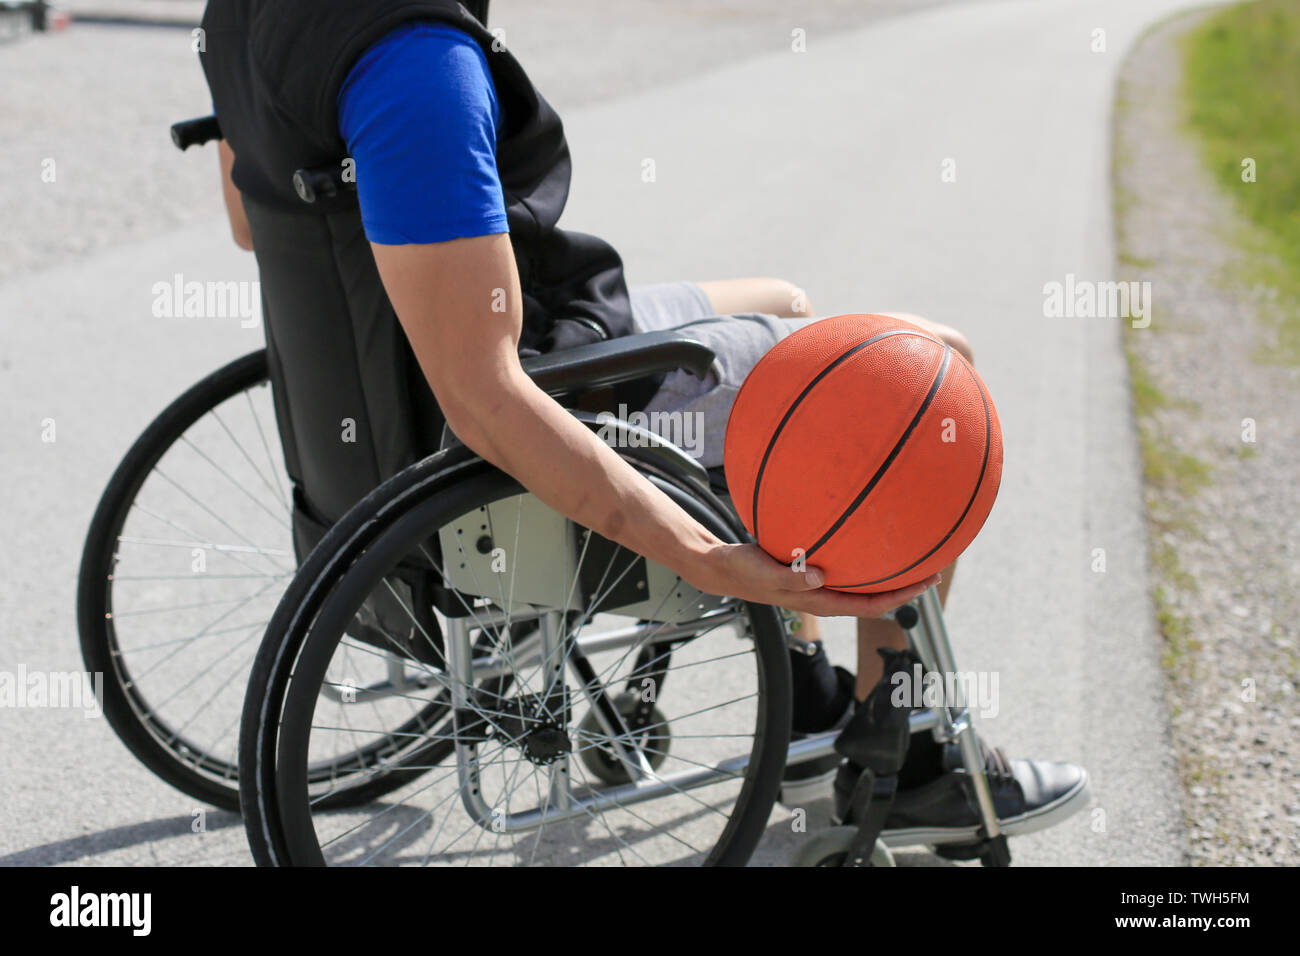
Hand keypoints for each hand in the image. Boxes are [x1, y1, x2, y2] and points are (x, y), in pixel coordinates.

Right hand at [680, 542, 939, 617]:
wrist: (720, 565)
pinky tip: (864, 531)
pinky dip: (859, 551)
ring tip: (908, 551)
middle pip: (873, 594)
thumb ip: (791, 578)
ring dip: (885, 570)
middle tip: (932, 566)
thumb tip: (821, 577)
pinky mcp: (809, 567)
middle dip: (903, 584)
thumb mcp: (764, 573)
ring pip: (860, 580)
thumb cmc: (741, 570)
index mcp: (819, 600)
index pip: (869, 605)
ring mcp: (817, 582)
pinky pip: (843, 561)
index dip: (900, 597)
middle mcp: (824, 593)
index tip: (926, 582)